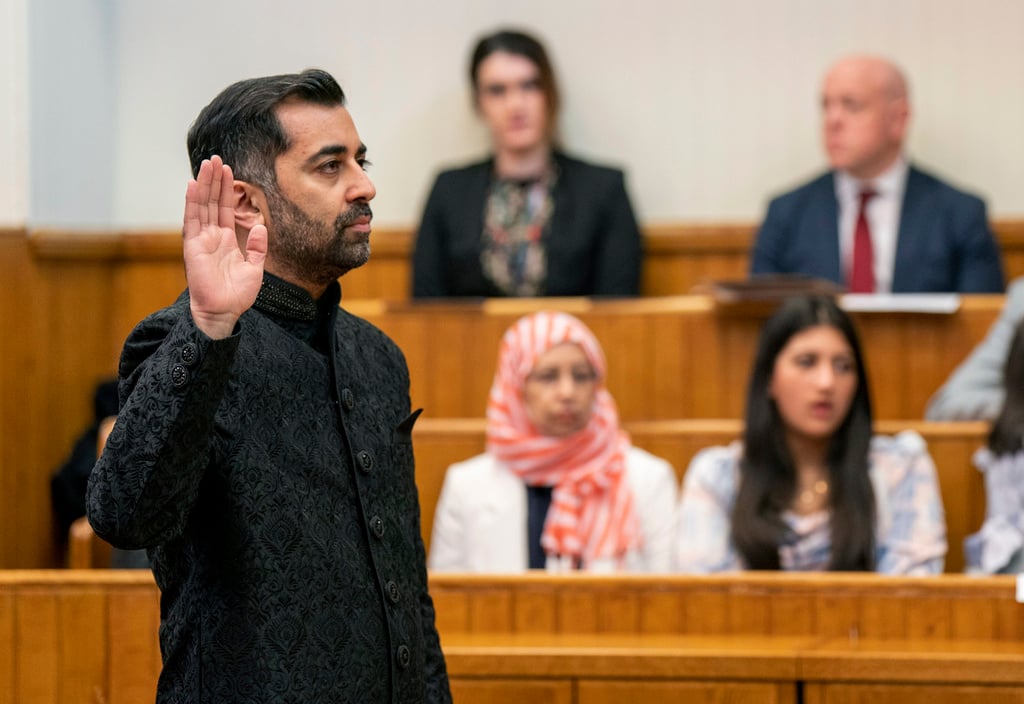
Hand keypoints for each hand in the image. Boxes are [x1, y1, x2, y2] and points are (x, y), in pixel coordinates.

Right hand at [182, 156, 267, 338]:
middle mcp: (211, 236)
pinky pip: (192, 220)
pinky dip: (191, 202)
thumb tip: (262, 227)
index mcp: (225, 240)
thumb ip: (258, 248)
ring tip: (207, 164)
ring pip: (201, 205)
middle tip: (216, 158)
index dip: (226, 189)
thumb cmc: (237, 295)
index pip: (224, 208)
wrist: (224, 312)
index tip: (228, 170)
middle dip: (214, 180)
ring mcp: (201, 240)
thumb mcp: (255, 268)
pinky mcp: (193, 247)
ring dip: (204, 184)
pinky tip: (192, 185)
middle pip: (212, 202)